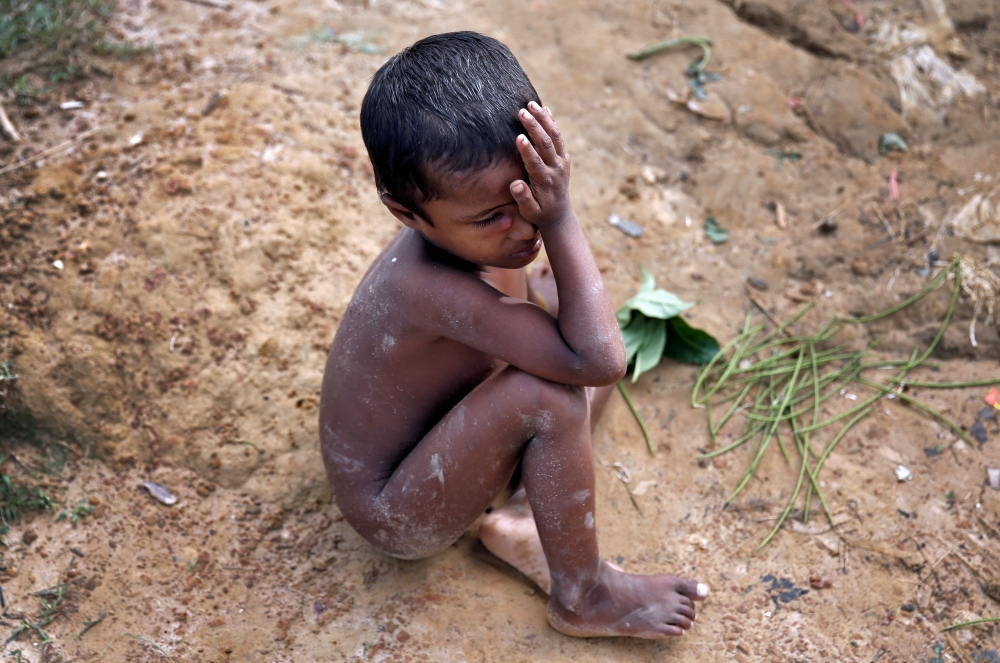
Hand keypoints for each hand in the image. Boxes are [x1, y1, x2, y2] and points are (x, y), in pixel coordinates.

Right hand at [510, 101, 571, 228]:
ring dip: (543, 119)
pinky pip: (558, 137)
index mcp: (545, 182)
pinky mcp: (564, 157)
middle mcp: (556, 169)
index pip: (536, 163)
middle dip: (534, 127)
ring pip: (554, 136)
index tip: (519, 137)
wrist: (559, 214)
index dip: (527, 151)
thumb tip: (515, 185)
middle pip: (546, 144)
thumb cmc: (538, 212)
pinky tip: (544, 109)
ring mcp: (562, 161)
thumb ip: (523, 198)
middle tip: (521, 112)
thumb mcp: (529, 212)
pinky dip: (552, 122)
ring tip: (531, 104)